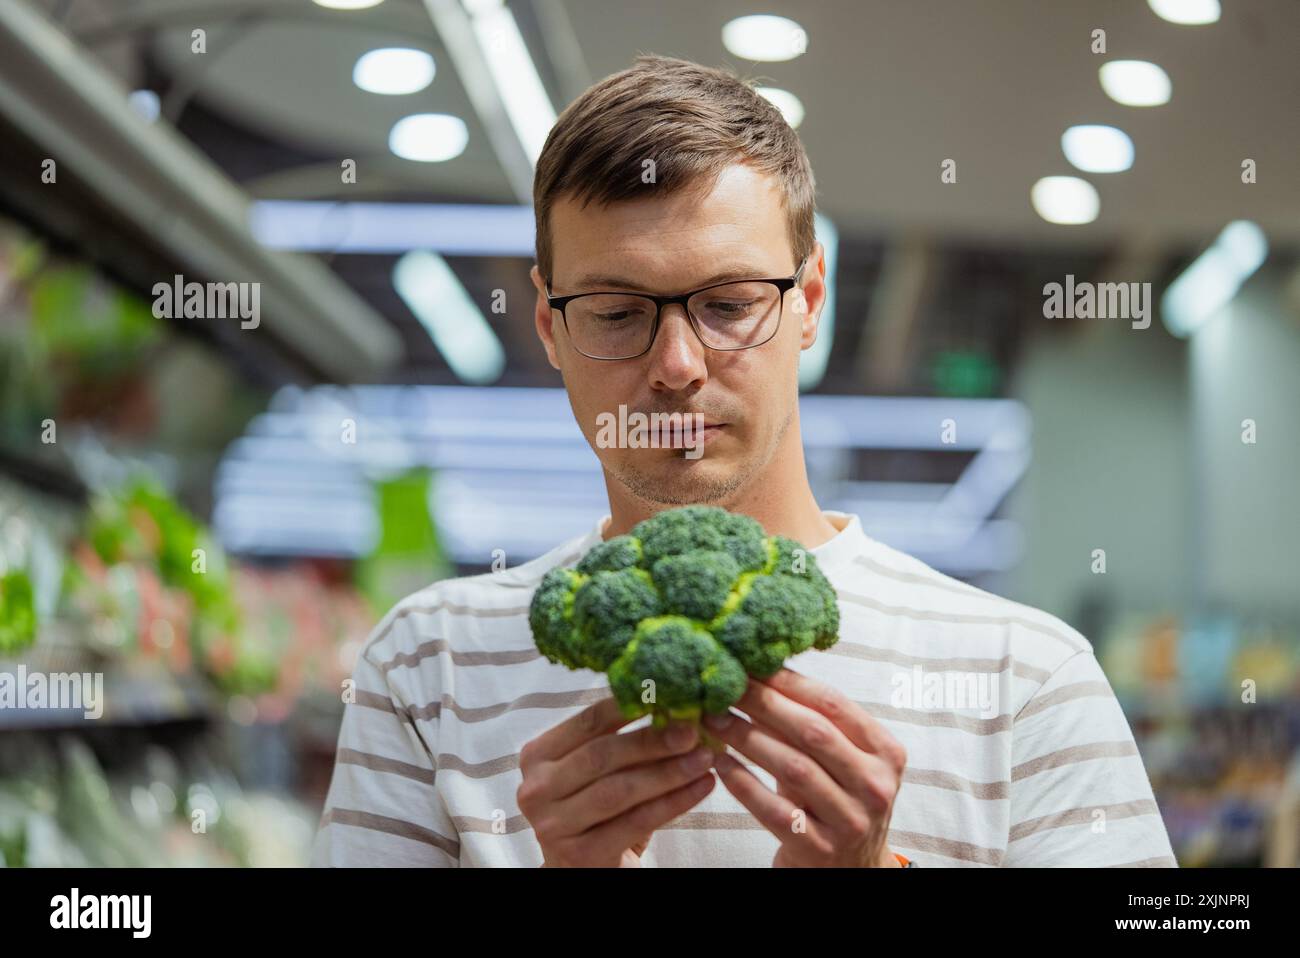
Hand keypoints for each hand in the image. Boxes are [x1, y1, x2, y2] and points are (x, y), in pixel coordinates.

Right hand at [518, 697, 716, 866]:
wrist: (583, 869)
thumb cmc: (596, 810)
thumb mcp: (599, 772)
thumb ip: (622, 741)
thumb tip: (674, 706)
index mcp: (537, 756)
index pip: (586, 722)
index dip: (627, 706)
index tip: (667, 694)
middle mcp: (536, 790)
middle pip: (602, 755)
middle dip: (652, 740)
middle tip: (691, 730)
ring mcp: (554, 826)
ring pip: (620, 789)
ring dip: (668, 771)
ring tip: (704, 758)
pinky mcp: (581, 855)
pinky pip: (637, 821)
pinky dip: (674, 802)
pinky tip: (701, 787)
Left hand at [703, 668, 905, 866]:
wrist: (852, 870)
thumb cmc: (837, 800)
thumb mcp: (838, 761)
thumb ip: (810, 724)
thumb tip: (758, 674)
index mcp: (886, 753)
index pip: (834, 705)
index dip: (789, 682)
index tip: (752, 665)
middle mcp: (875, 786)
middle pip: (814, 732)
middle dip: (764, 704)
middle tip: (726, 689)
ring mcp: (851, 821)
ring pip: (793, 768)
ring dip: (748, 739)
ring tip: (715, 721)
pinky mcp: (820, 850)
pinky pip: (774, 810)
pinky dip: (743, 783)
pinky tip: (720, 764)